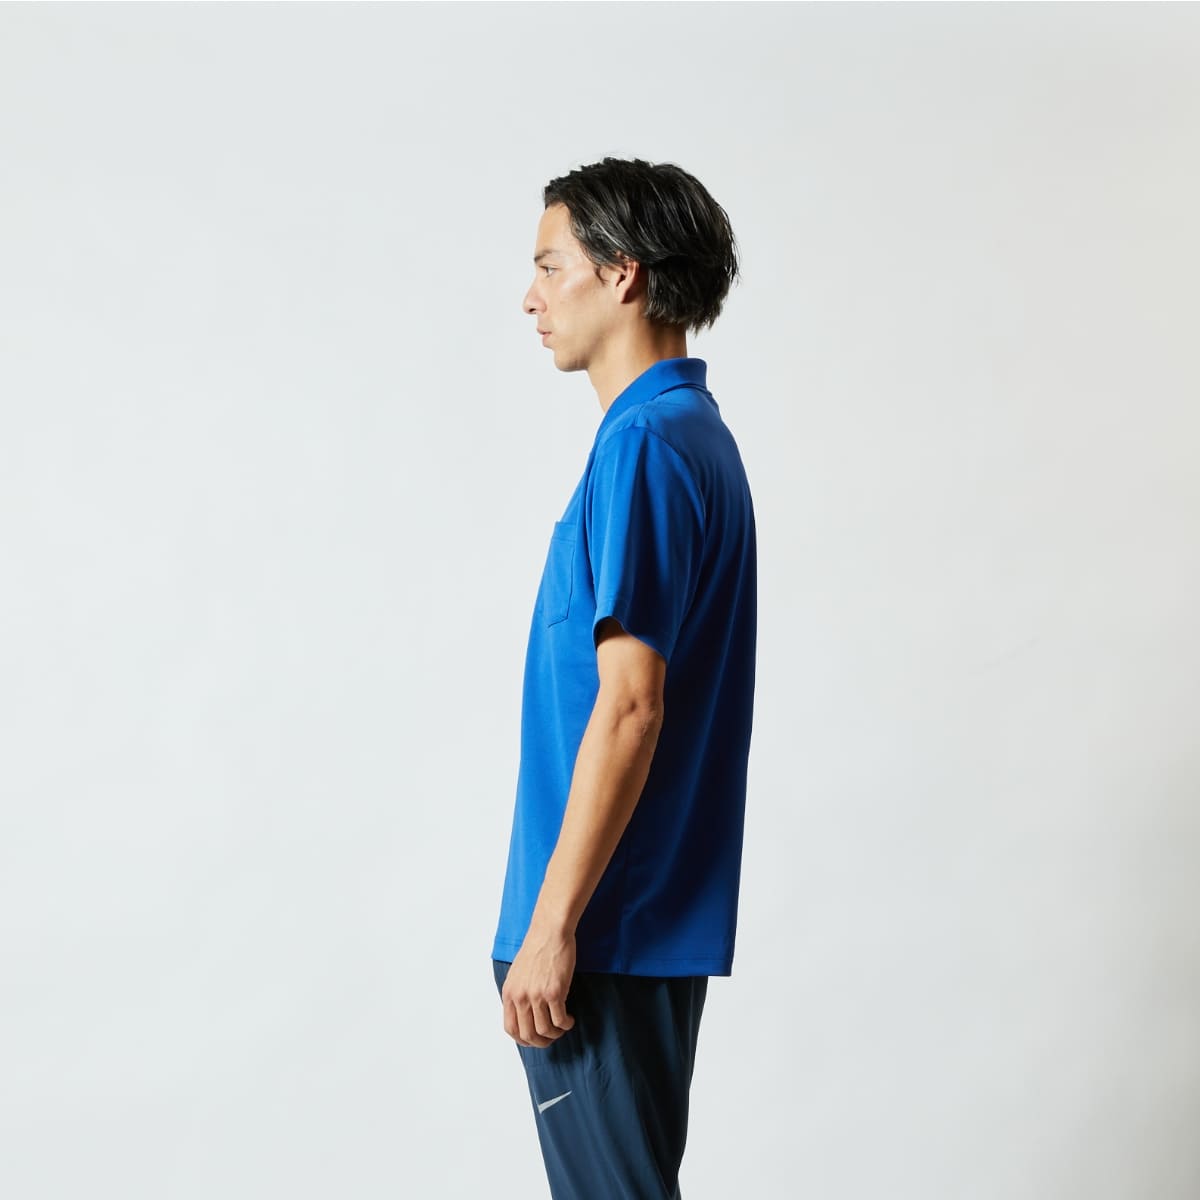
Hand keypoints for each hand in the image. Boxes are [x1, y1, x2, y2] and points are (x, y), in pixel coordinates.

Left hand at [501, 925, 576, 1047]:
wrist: (550, 932)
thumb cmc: (537, 949)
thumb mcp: (518, 974)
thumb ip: (518, 994)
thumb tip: (524, 1015)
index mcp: (509, 993)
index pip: (510, 1028)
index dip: (523, 1039)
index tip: (534, 1039)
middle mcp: (521, 997)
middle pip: (528, 1035)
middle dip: (541, 1042)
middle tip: (552, 1037)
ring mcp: (537, 996)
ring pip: (545, 1031)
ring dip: (556, 1034)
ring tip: (563, 1026)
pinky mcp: (554, 992)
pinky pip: (560, 1020)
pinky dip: (566, 1024)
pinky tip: (569, 1019)